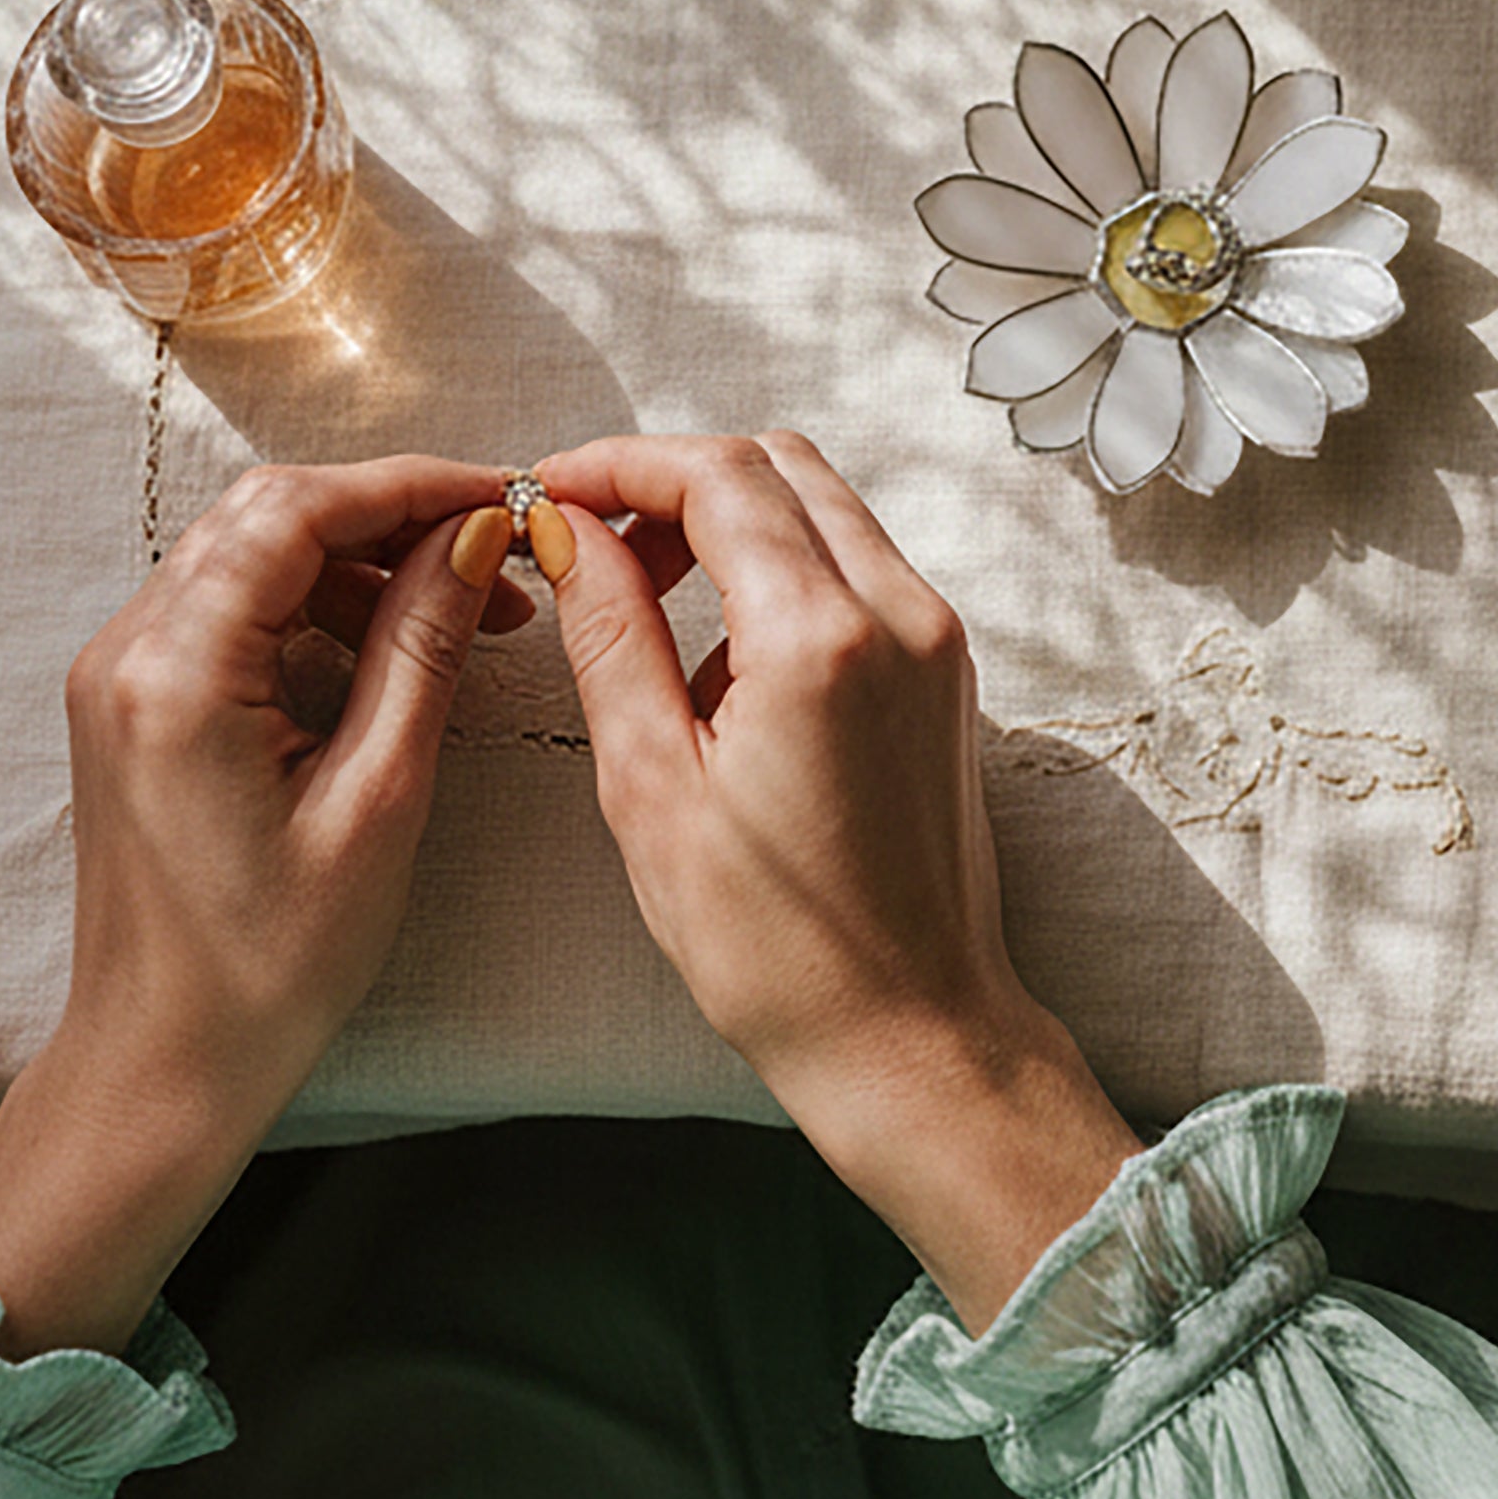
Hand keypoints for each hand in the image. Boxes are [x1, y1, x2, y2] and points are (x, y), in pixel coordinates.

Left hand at [0, 459, 533, 1354]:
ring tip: (465, 611)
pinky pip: (228, 607)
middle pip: (267, 516)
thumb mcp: (376, 801)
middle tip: (497, 557)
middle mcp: (127, 651)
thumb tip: (473, 538)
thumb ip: (420, 651)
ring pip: (249, 554)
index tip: (504, 501)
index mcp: (177, 673)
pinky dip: (314, 605)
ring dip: (359, 562)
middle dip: (391, 518)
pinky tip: (391, 646)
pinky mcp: (133, 702)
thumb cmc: (269, 963)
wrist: (163, 1062)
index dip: (409, 488)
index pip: (296, 510)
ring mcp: (119, 674)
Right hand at [535, 429, 1139, 1322]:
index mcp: (822, 638)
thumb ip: (611, 633)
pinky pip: (857, 568)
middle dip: (675, 480)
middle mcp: (901, 614)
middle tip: (589, 542)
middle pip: (780, 465)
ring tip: (642, 603)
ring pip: (825, 507)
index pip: (720, 475)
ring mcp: (937, 639)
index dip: (621, 463)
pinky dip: (781, 569)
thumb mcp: (652, 786)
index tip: (550, 489)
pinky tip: (719, 661)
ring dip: (729, 520)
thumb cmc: (772, 946)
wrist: (910, 1035)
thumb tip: (568, 530)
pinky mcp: (946, 672)